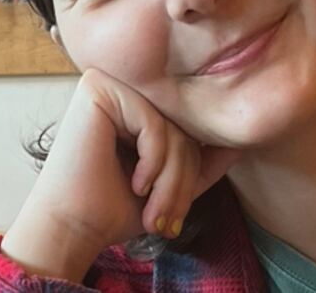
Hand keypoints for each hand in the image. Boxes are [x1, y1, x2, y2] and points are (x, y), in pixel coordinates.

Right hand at [0, 68, 240, 281]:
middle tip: (167, 220)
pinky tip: (137, 184)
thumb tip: (244, 144)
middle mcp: (124, 88)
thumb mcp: (171, 183)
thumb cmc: (116, 207)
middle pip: (182, 127)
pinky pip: (154, 124)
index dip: (191, 170)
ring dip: (171, 179)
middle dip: (182, 180)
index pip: (187, 128)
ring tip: (154, 212)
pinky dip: (154, 162)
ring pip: (172, 127)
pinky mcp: (99, 90)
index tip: (177, 213)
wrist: (71, 230)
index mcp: (139, 106)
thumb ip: (204, 162)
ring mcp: (110, 84)